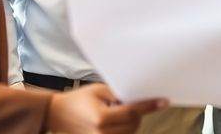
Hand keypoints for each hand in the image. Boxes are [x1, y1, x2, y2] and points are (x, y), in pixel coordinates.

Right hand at [45, 83, 165, 133]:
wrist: (56, 114)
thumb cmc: (77, 99)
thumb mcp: (99, 90)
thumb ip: (119, 95)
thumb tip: (140, 99)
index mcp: (101, 118)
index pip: (132, 112)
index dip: (149, 106)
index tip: (164, 101)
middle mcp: (101, 133)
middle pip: (134, 124)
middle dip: (136, 113)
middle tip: (122, 103)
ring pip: (130, 132)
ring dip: (130, 122)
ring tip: (114, 112)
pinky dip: (123, 129)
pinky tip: (115, 121)